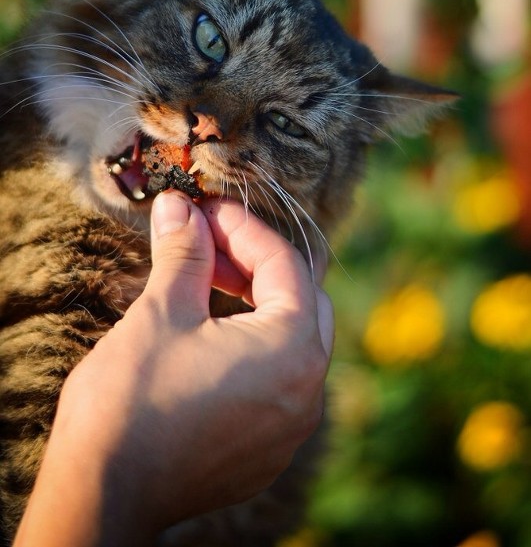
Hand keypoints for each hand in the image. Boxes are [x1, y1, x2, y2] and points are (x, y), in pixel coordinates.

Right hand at [15, 192, 333, 546]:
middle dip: (257, 264)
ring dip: (257, 306)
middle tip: (209, 246)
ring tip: (206, 286)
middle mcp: (307, 391)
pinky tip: (210, 338)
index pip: (285, 264)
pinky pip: (277, 382)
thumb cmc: (133, 401)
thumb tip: (181, 207)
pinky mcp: (266, 450)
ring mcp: (290, 427)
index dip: (243, 228)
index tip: (205, 211)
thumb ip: (185, 253)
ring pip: (293, 342)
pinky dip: (254, 348)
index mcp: (292, 349)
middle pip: (302, 300)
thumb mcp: (163, 311)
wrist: (103, 496)